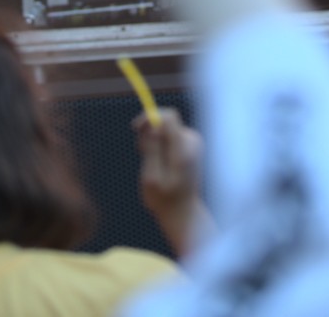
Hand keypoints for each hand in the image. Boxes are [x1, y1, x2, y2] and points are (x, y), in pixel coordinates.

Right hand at [135, 108, 207, 255]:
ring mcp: (193, 143)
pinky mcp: (190, 145)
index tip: (135, 128)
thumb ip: (152, 150)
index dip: (150, 117)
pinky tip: (157, 162)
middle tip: (140, 152)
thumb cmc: (164, 199)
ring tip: (149, 162)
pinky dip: (159, 144)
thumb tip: (151, 125)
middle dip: (149, 132)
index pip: (169, 117)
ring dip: (153, 140)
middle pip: (165, 121)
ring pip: (166, 128)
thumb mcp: (151, 178)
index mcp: (183, 150)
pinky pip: (169, 135)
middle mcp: (191, 142)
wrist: (183, 211)